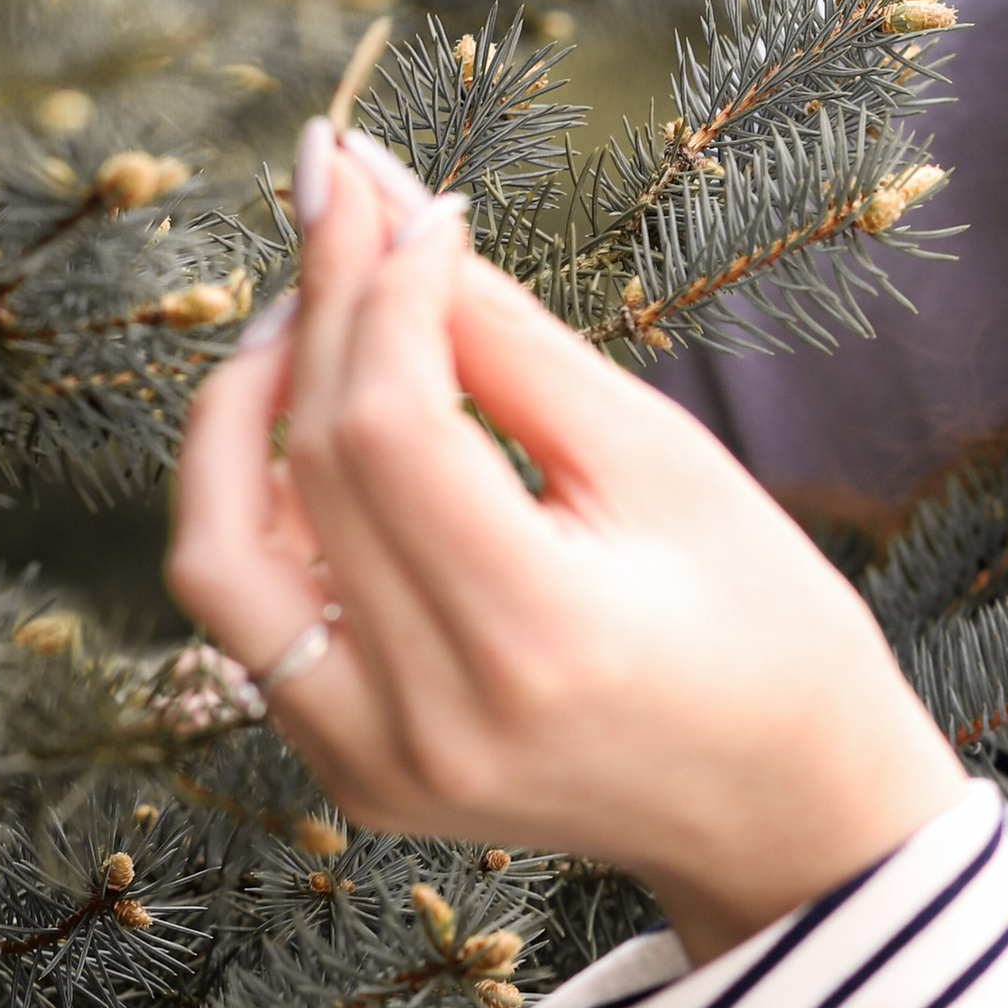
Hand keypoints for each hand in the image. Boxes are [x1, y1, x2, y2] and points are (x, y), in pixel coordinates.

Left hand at [168, 125, 967, 961]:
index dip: (383, 289)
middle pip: (307, 469)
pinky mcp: (350, 775)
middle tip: (348, 200)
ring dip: (241, 417)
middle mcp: (432, 717)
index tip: (408, 197)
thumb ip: (510, 341)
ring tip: (310, 320)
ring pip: (222, 555)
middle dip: (319, 308)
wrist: (785, 810)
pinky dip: (258, 510)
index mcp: (536, 636)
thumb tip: (397, 204)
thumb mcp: (662, 461)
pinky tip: (315, 435)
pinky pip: (249, 622)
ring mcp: (374, 763)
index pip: (389, 427)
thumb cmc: (765, 623)